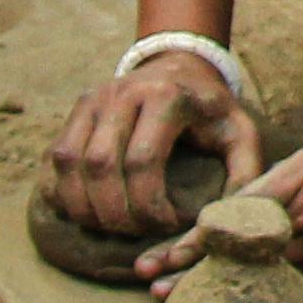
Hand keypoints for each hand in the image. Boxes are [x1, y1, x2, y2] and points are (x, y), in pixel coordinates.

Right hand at [45, 46, 261, 234]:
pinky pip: (57, 157)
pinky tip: (88, 212)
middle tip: (135, 235)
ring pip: (70, 162)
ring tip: (111, 228)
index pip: (143, 161)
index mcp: (167, 96)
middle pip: (101, 165)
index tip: (166, 226)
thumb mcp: (241, 135)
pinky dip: (64, 191)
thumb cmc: (212, 112)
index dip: (148, 205)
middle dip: (114, 212)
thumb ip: (245, 174)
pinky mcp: (78, 109)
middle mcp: (124, 92)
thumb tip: (226, 221)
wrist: (181, 67)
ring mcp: (95, 98)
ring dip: (84, 206)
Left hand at [141, 126, 302, 291]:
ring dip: (229, 289)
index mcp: (297, 187)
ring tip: (191, 302)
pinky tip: (250, 301)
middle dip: (193, 275)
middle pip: (240, 257)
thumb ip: (273, 186)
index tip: (158, 260)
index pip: (230, 221)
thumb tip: (234, 215)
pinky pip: (302, 288)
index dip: (190, 244)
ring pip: (268, 279)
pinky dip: (273, 293)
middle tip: (154, 290)